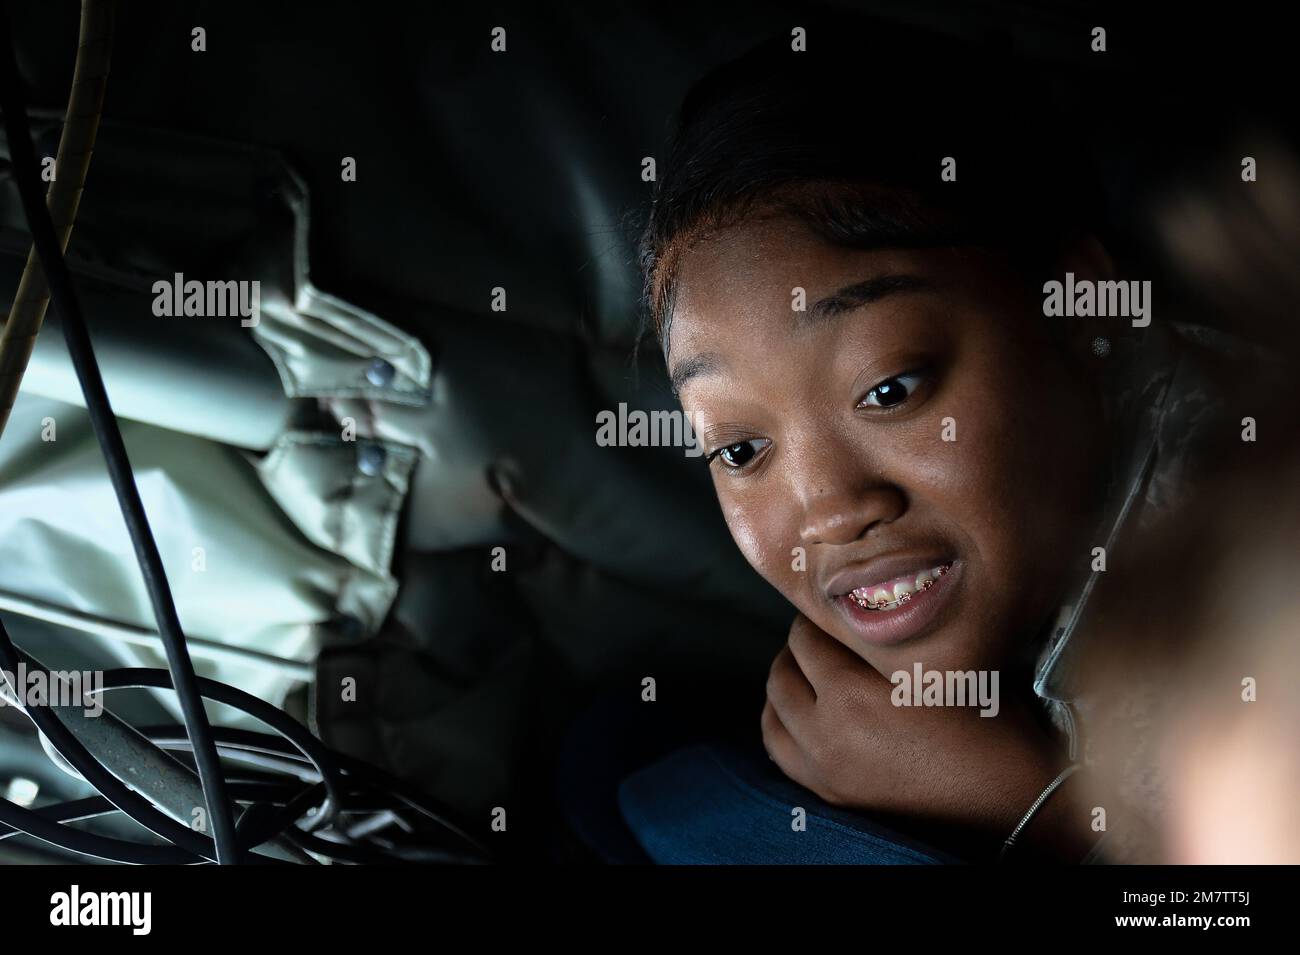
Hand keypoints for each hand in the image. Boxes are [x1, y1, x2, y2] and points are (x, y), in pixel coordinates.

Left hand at [761, 613, 1069, 843]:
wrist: (1014, 798)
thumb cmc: (990, 724)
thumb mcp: (941, 664)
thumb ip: (891, 639)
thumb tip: (861, 606)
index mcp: (851, 694)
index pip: (804, 639)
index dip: (816, 617)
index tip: (831, 608)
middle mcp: (827, 735)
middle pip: (781, 675)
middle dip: (796, 650)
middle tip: (819, 637)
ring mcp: (826, 771)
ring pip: (773, 718)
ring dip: (785, 689)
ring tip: (807, 673)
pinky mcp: (835, 795)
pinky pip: (783, 755)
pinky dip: (784, 728)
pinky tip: (804, 716)